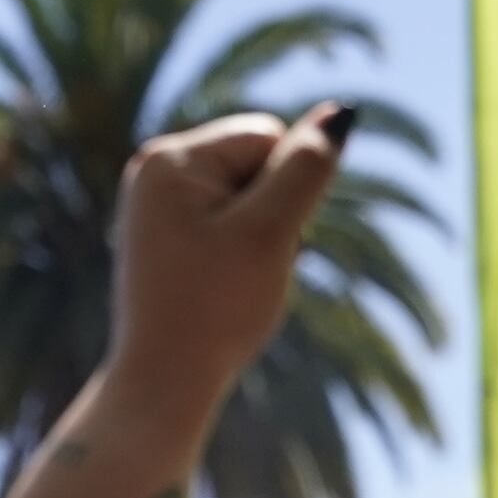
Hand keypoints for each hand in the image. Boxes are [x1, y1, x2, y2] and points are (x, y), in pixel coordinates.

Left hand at [103, 106, 351, 403]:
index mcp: (170, 157)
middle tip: (242, 270)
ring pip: (247, 199)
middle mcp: (155, 170)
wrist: (163, 385)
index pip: (267, 137)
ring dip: (260, 238)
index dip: (285, 191)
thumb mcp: (272, 232)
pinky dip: (239, 254)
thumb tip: (343, 112)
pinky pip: (226, 225)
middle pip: (256, 165)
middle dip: (271, 214)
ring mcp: (156, 204)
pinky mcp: (165, 236)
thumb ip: (307, 168)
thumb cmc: (215, 309)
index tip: (255, 242)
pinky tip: (219, 289)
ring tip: (230, 284)